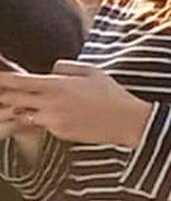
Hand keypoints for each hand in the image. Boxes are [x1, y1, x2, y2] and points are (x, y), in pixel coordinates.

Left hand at [0, 63, 151, 148]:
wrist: (128, 121)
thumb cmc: (112, 94)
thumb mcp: (92, 71)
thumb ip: (66, 67)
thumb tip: (51, 70)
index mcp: (57, 85)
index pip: (19, 81)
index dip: (2, 79)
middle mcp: (51, 104)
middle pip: (14, 100)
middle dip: (4, 96)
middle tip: (2, 93)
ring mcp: (53, 120)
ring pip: (26, 115)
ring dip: (23, 110)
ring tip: (29, 106)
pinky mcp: (60, 133)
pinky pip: (44, 125)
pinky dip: (44, 120)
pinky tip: (61, 116)